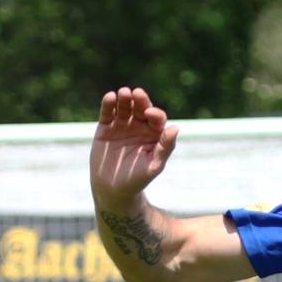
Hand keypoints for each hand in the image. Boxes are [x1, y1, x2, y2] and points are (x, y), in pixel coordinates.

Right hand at [90, 87, 179, 208]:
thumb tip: (176, 128)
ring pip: (125, 107)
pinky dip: (108, 104)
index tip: (149, 113)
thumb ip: (165, 147)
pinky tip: (110, 97)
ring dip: (124, 99)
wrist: (113, 189)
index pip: (157, 118)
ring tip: (123, 93)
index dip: (154, 113)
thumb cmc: (138, 179)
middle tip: (137, 93)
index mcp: (154, 133)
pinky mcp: (106, 127)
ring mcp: (122, 125)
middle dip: (140, 100)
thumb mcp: (154, 165)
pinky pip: (108, 113)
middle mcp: (139, 125)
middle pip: (141, 108)